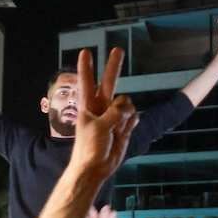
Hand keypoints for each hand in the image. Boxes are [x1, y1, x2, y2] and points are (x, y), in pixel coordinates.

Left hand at [68, 48, 138, 181]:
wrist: (96, 168)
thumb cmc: (90, 147)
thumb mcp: (99, 126)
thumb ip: (114, 112)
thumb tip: (128, 107)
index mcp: (88, 106)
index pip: (86, 82)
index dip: (86, 67)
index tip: (85, 51)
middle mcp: (100, 107)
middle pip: (109, 82)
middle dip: (113, 66)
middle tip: (118, 49)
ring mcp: (113, 116)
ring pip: (126, 103)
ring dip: (125, 114)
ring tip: (116, 130)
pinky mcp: (123, 126)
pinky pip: (133, 117)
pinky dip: (131, 122)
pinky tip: (123, 132)